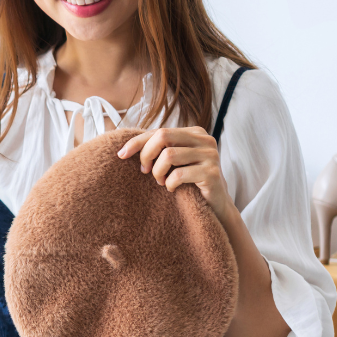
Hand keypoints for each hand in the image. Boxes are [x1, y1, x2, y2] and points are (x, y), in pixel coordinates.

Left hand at [118, 126, 233, 219]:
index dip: (137, 142)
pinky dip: (170, 184)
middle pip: (163, 136)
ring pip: (169, 155)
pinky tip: (173, 189)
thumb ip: (158, 149)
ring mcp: (211, 155)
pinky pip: (179, 175)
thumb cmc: (189, 181)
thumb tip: (124, 149)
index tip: (121, 155)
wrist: (215, 205)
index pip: (159, 131)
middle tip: (145, 172)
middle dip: (147, 155)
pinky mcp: (212, 173)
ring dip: (158, 172)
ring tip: (161, 182)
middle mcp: (205, 139)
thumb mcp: (173, 161)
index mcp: (194, 132)